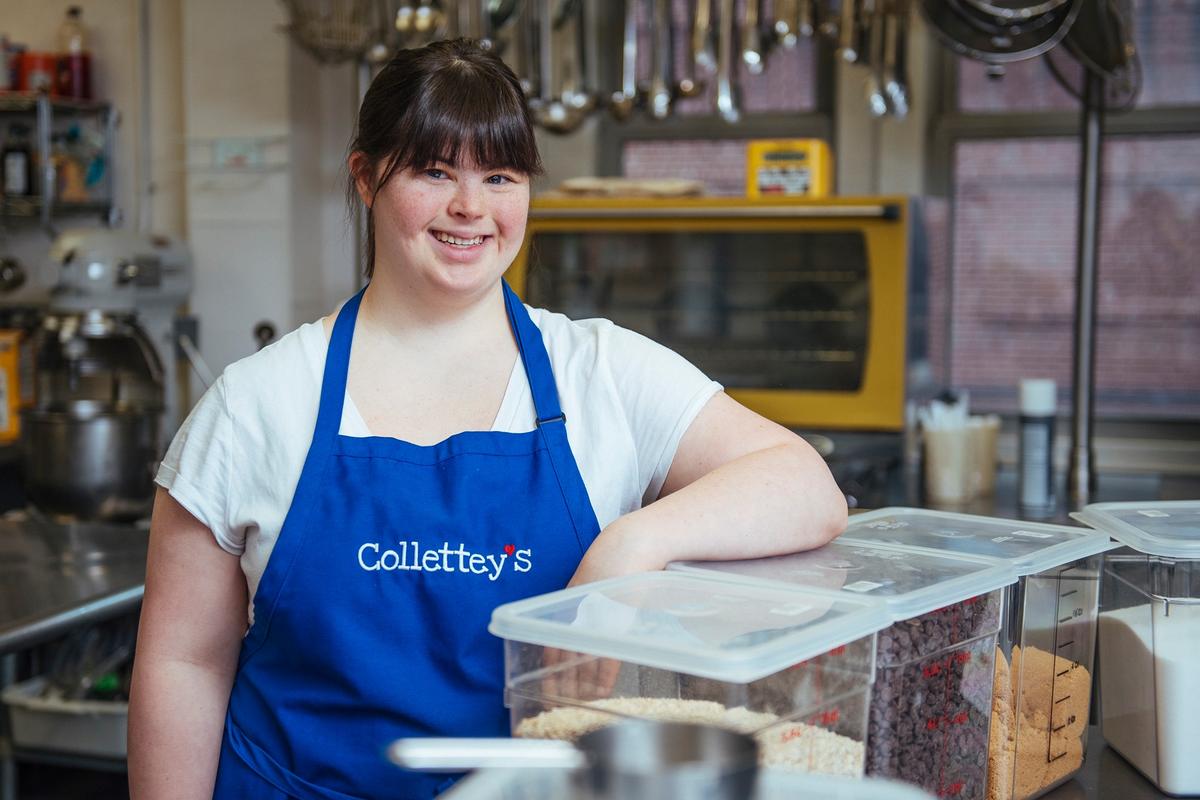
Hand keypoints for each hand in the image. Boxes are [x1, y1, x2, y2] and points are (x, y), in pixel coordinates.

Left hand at [537, 520, 663, 703]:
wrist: (631, 545)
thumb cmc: (614, 562)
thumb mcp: (590, 585)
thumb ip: (582, 606)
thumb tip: (582, 629)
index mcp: (566, 606)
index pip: (551, 645)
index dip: (548, 670)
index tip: (547, 690)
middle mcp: (575, 613)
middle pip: (563, 659)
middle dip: (561, 685)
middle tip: (557, 705)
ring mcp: (594, 617)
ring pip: (582, 661)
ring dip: (581, 686)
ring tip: (580, 704)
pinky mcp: (614, 620)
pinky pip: (607, 655)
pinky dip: (604, 675)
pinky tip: (602, 691)